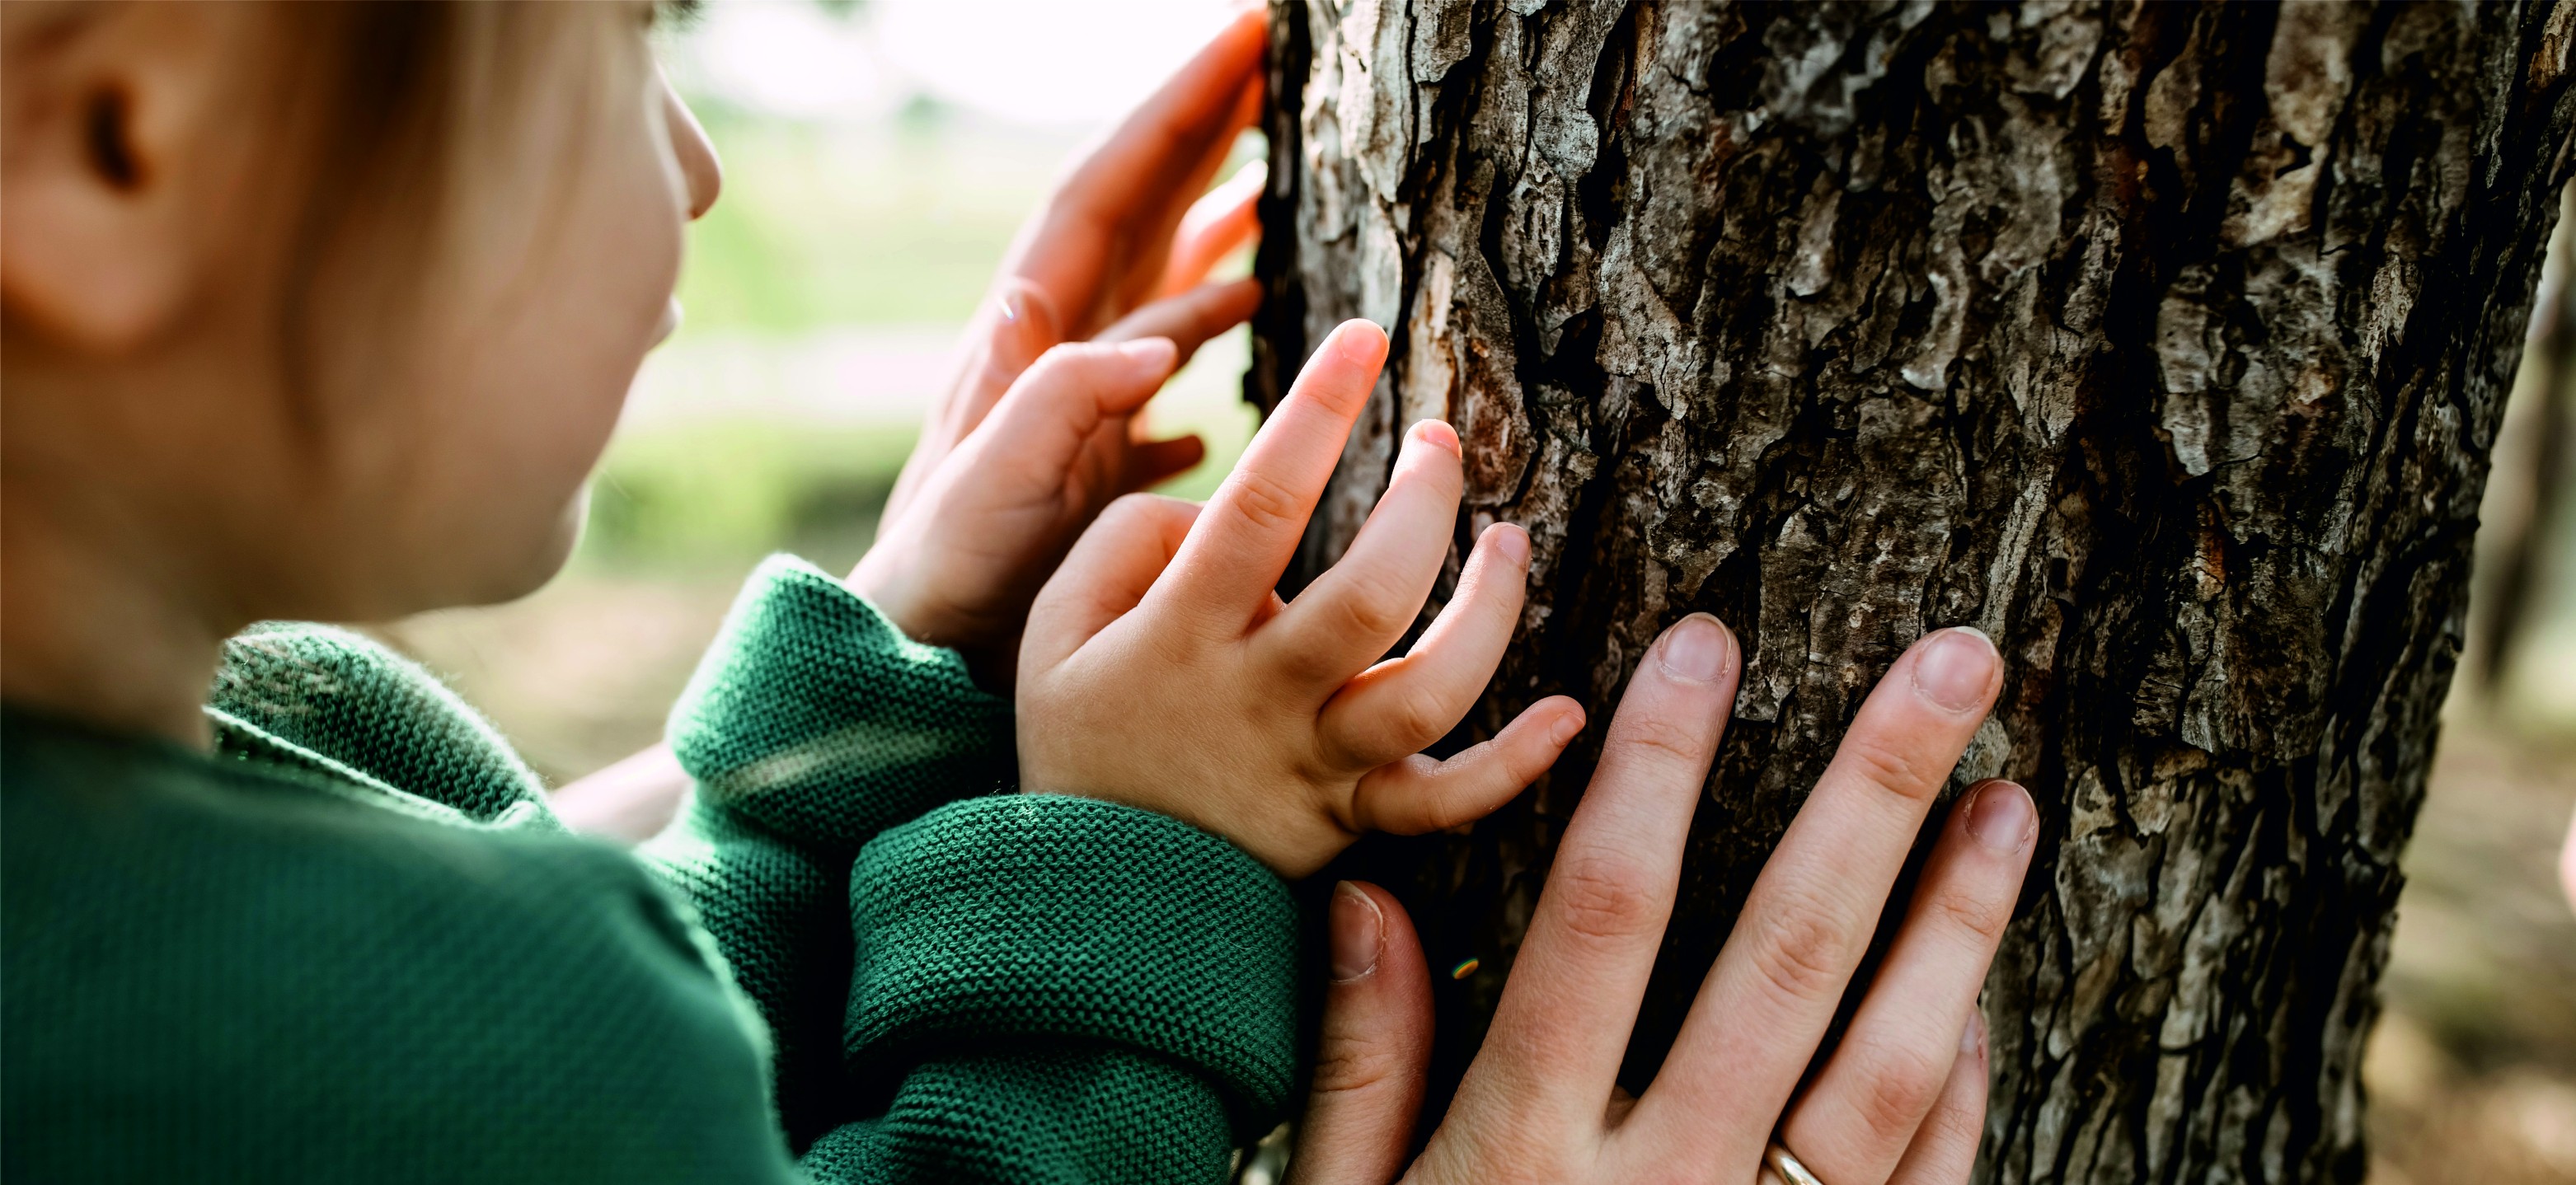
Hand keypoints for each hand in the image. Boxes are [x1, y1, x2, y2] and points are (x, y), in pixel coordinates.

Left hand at [849, 10, 1268, 678]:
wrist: (908, 661)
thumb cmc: (945, 580)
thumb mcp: (996, 485)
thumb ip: (1065, 402)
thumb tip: (1157, 340)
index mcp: (1031, 335)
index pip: (1110, 190)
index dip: (1178, 111)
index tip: (1245, 40)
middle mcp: (1053, 353)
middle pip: (1138, 215)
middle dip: (1201, 136)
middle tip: (1273, 70)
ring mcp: (1075, 408)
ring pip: (1157, 294)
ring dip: (1211, 236)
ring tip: (1275, 191)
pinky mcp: (1091, 469)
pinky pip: (1160, 393)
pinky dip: (1201, 366)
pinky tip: (1233, 373)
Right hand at [1016, 320, 1585, 878]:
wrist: (1081, 899)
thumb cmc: (1077, 735)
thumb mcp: (1052, 627)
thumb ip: (1126, 542)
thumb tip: (1216, 508)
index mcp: (1183, 634)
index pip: (1260, 506)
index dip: (1316, 411)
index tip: (1364, 337)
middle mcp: (1259, 699)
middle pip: (1370, 595)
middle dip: (1423, 504)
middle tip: (1440, 442)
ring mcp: (1314, 766)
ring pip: (1428, 692)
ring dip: (1490, 612)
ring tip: (1509, 541)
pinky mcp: (1350, 822)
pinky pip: (1444, 803)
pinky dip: (1514, 765)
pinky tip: (1569, 714)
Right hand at [1288, 618, 2037, 1184]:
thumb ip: (1361, 1070)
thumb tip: (1368, 896)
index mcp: (1527, 1150)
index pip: (1606, 910)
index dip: (1656, 766)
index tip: (1701, 639)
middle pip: (1788, 952)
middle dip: (1875, 792)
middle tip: (1955, 663)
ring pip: (1892, 1062)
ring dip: (1958, 922)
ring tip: (2009, 798)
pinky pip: (1921, 1182)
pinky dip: (1963, 1081)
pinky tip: (1982, 993)